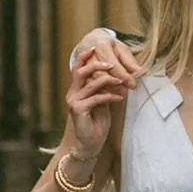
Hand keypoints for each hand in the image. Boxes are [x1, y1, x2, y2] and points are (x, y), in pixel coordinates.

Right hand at [62, 30, 140, 179]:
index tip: (94, 47)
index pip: (77, 68)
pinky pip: (96, 98)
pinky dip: (109, 96)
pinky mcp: (78, 110)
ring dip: (108, 81)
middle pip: (80, 72)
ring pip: (90, 83)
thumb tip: (113, 75)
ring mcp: (73, 102)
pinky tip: (119, 98)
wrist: (90, 144)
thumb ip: (103, 88)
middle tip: (111, 64)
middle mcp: (72, 94)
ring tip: (121, 82)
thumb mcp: (102, 101)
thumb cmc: (97, 123)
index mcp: (76, 89)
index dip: (84, 57)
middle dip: (96, 65)